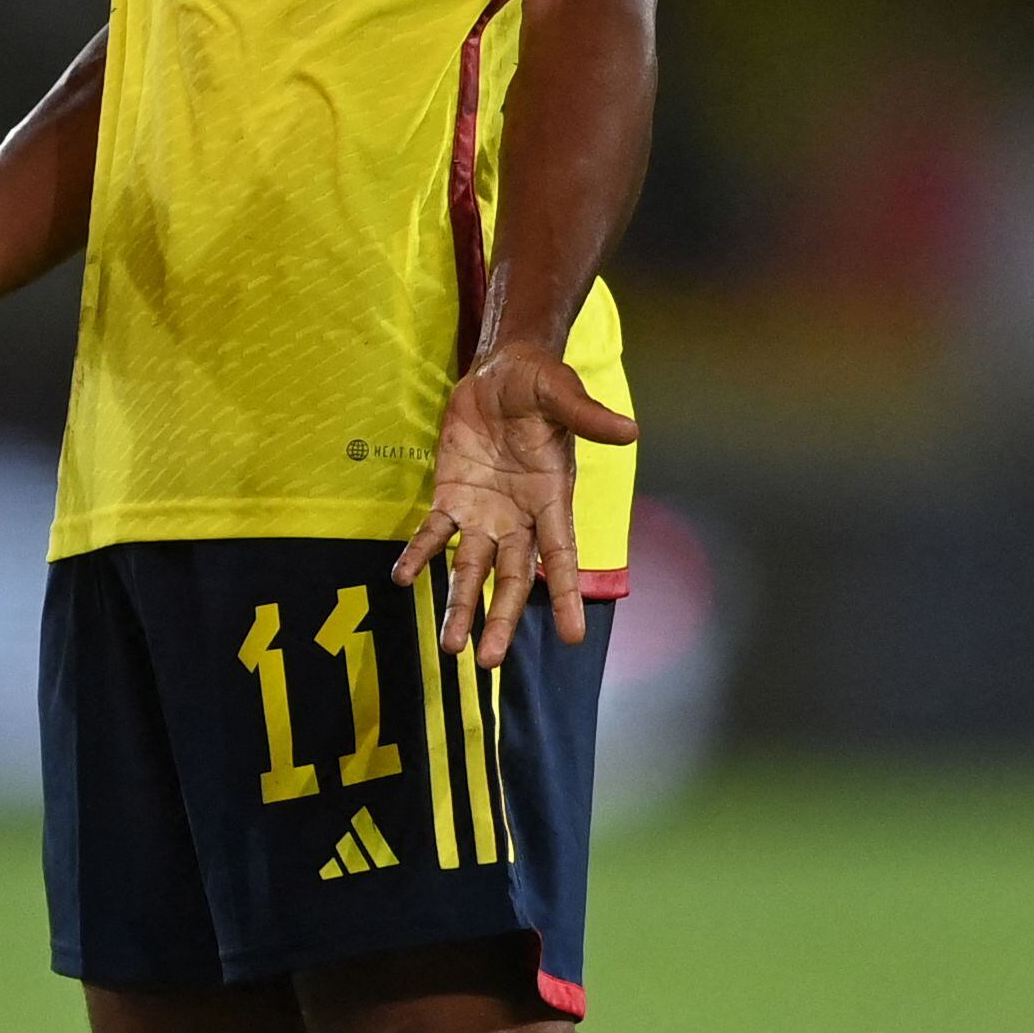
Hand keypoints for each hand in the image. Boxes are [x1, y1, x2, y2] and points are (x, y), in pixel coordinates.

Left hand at [398, 342, 637, 669]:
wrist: (502, 371)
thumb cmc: (541, 385)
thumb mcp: (563, 395)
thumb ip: (589, 418)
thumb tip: (630, 431)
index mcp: (552, 499)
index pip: (560, 555)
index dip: (564, 595)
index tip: (572, 636)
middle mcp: (519, 516)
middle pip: (511, 577)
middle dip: (500, 618)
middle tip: (488, 661)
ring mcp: (483, 511)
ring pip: (471, 568)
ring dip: (460, 605)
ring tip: (450, 645)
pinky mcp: (451, 496)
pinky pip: (433, 532)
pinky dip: (419, 554)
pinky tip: (402, 576)